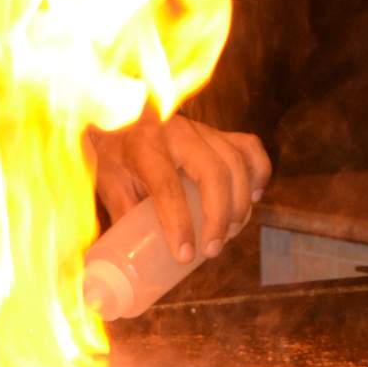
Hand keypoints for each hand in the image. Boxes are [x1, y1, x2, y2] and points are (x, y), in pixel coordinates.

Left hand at [92, 113, 271, 264]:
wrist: (115, 110)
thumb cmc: (112, 151)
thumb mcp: (109, 182)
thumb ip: (126, 215)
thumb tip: (140, 256)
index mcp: (143, 145)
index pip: (167, 185)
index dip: (179, 223)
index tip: (185, 256)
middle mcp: (176, 131)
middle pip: (213, 172)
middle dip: (219, 217)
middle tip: (212, 250)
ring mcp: (200, 128)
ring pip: (235, 162)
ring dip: (239, 203)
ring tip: (229, 233)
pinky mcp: (216, 131)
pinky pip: (248, 147)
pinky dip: (257, 173)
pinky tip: (252, 198)